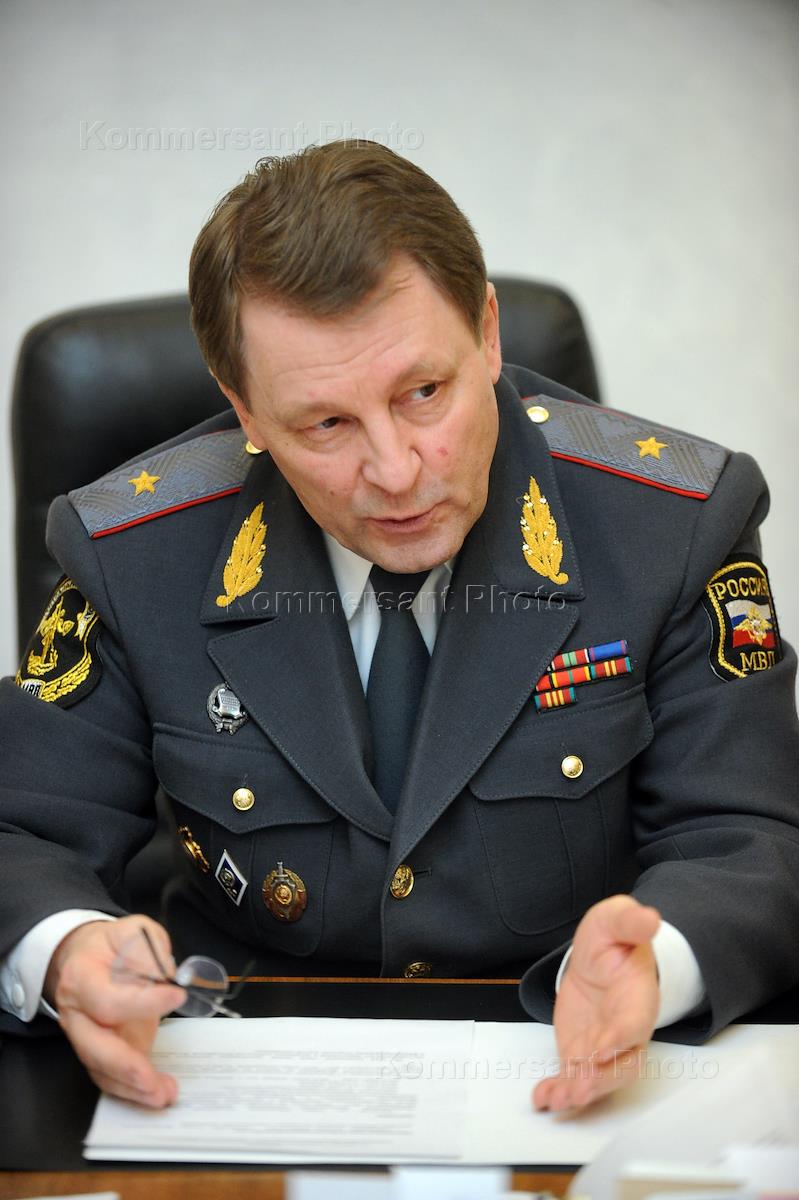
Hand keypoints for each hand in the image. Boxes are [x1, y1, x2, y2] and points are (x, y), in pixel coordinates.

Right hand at [46, 914, 185, 1107]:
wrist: (89, 958)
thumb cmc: (114, 945)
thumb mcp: (134, 932)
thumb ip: (148, 950)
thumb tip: (165, 976)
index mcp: (81, 978)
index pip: (107, 999)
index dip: (142, 1002)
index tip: (177, 995)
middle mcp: (77, 1014)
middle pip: (93, 1048)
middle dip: (125, 1067)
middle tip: (153, 1078)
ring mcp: (86, 1037)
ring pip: (101, 1070)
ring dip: (132, 1087)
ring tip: (163, 1094)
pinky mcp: (101, 1052)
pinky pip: (111, 1078)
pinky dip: (133, 1091)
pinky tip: (158, 1093)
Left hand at [533, 894, 660, 1112]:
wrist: (600, 956)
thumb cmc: (613, 938)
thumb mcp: (616, 918)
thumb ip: (631, 921)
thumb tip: (650, 917)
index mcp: (637, 997)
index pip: (635, 1023)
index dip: (621, 1038)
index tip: (602, 1047)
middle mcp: (625, 1029)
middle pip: (622, 1064)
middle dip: (601, 1079)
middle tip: (579, 1087)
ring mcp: (603, 1045)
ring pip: (599, 1078)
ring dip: (579, 1092)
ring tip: (557, 1100)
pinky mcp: (582, 1051)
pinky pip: (573, 1077)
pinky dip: (558, 1090)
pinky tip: (542, 1098)